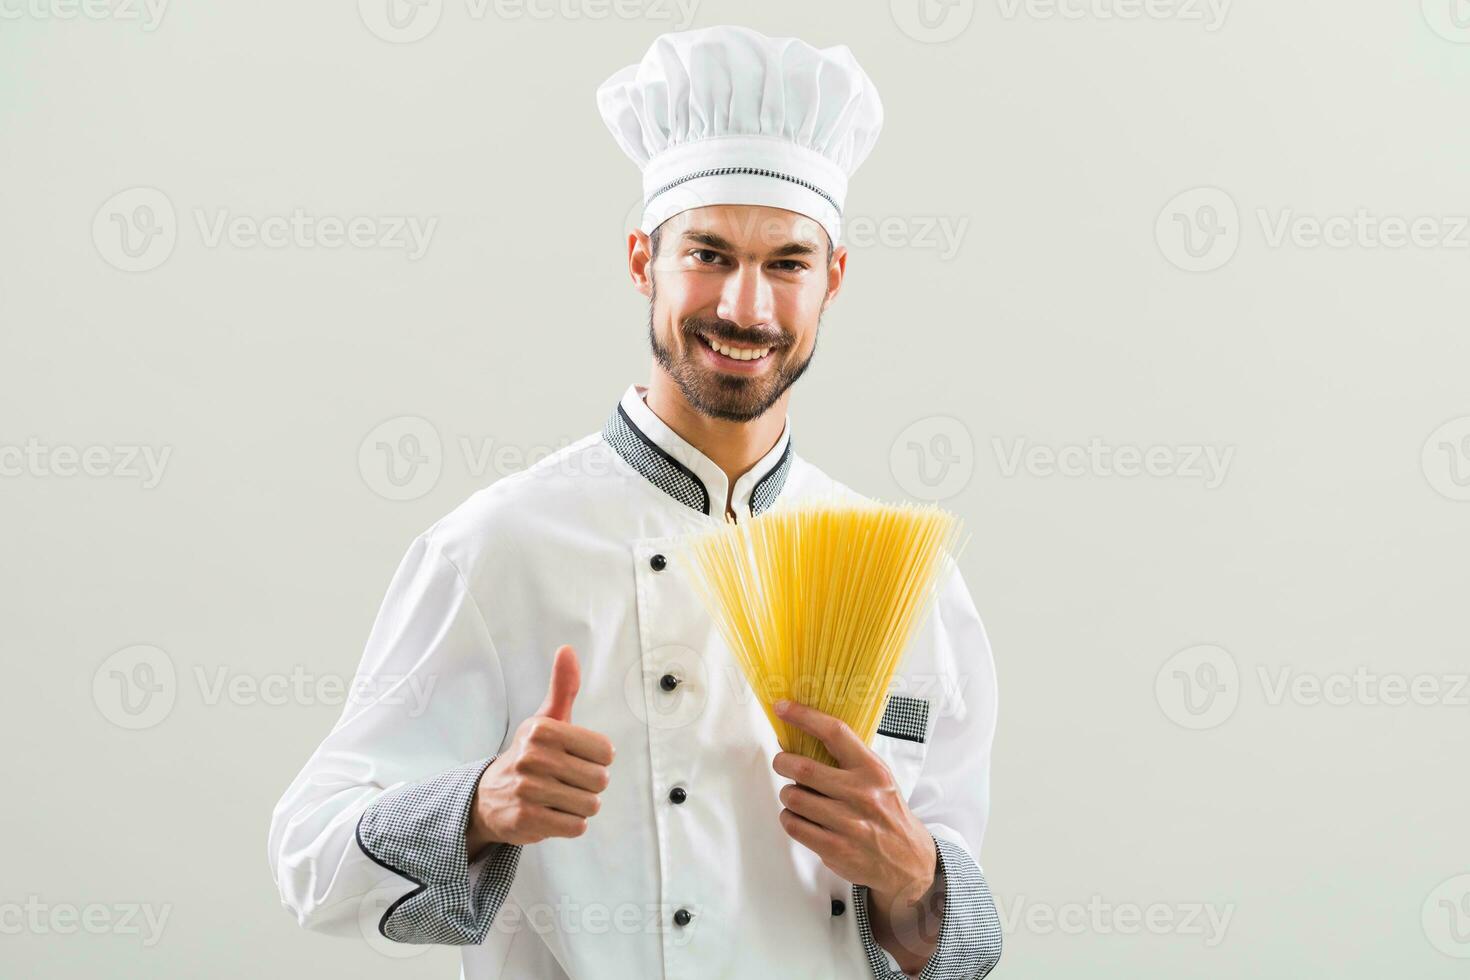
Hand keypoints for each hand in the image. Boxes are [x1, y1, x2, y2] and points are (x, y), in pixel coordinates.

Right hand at [466, 645, 613, 854]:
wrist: (488, 797)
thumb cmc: (530, 754)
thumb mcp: (546, 719)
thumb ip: (563, 687)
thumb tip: (567, 650)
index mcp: (543, 729)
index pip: (606, 751)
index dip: (596, 759)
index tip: (575, 758)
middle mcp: (534, 757)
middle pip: (600, 780)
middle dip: (588, 785)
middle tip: (565, 781)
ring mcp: (529, 789)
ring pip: (590, 805)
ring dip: (579, 806)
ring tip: (557, 798)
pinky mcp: (527, 819)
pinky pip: (576, 827)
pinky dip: (569, 824)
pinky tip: (551, 813)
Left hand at [771, 699, 943, 972]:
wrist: (907, 862)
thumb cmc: (886, 813)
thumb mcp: (878, 779)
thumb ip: (847, 760)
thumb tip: (800, 740)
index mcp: (872, 770)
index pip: (834, 733)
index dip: (804, 716)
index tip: (783, 707)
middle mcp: (861, 794)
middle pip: (803, 768)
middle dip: (783, 763)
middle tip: (782, 763)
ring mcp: (848, 823)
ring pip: (793, 798)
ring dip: (788, 794)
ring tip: (797, 796)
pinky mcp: (835, 849)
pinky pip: (793, 825)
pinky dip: (790, 818)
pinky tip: (801, 818)